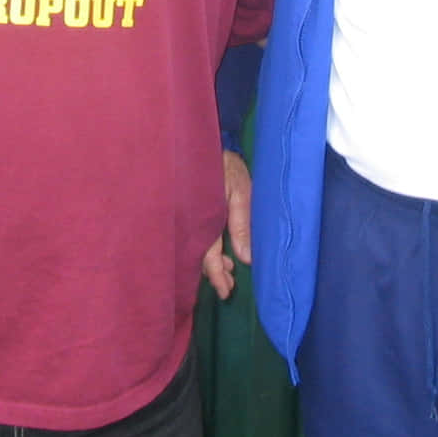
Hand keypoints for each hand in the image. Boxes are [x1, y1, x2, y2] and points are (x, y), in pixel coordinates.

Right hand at [201, 150, 252, 299]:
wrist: (203, 143)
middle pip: (201, 256)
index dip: (217, 276)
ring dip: (213, 260)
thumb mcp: (240, 192)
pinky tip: (220, 251)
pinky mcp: (191, 212)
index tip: (226, 292)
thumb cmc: (225, 166)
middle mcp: (194, 222)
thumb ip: (241, 224)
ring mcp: (191, 218)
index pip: (209, 256)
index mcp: (205, 218)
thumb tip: (246, 259)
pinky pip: (198, 236)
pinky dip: (208, 246)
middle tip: (229, 286)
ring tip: (228, 268)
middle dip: (215, 272)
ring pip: (199, 247)